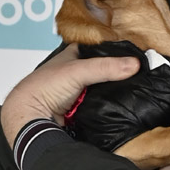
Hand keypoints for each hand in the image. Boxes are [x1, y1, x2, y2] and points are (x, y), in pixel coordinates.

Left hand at [1, 44, 139, 147]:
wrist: (30, 121)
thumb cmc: (43, 88)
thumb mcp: (77, 71)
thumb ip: (105, 67)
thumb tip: (134, 64)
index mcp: (71, 56)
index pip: (98, 48)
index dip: (113, 49)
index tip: (133, 52)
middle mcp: (75, 73)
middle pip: (103, 70)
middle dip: (117, 73)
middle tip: (139, 72)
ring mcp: (78, 93)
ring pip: (103, 89)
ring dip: (114, 91)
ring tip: (136, 87)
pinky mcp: (82, 111)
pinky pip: (102, 106)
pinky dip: (109, 106)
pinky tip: (120, 104)